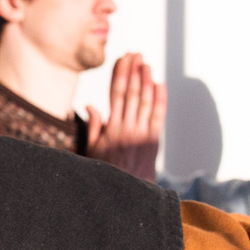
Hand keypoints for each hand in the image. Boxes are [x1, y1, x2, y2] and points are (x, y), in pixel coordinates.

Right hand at [84, 53, 166, 180]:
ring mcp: (142, 134)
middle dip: (134, 71)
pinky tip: (159, 85)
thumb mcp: (92, 151)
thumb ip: (93, 127)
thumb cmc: (107, 172)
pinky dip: (159, 99)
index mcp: (111, 128)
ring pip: (145, 101)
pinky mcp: (154, 141)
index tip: (122, 59)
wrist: (127, 194)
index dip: (120, 74)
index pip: (116, 94)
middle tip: (136, 54)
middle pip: (132, 93)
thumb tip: (90, 105)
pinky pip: (158, 116)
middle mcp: (127, 128)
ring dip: (146, 80)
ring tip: (146, 64)